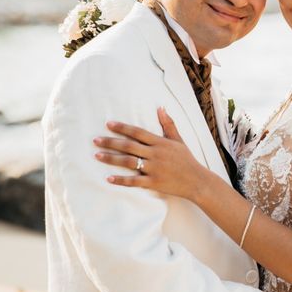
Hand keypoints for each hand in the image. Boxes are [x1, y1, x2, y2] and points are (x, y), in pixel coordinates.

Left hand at [95, 107, 209, 199]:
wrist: (197, 181)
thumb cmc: (187, 159)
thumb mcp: (178, 140)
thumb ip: (168, 124)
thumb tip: (160, 107)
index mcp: (161, 142)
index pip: (138, 132)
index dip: (122, 128)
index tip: (108, 124)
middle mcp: (156, 154)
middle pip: (129, 146)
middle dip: (111, 142)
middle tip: (95, 140)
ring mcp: (154, 169)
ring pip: (129, 162)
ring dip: (111, 159)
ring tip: (97, 156)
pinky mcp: (153, 183)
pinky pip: (134, 181)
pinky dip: (121, 180)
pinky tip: (108, 178)